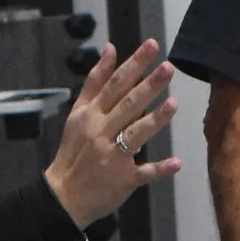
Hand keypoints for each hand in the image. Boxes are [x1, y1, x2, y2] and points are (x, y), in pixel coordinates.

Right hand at [44, 40, 180, 229]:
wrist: (63, 194)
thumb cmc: (74, 150)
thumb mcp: (78, 113)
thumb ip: (95, 81)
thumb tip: (110, 48)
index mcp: (92, 114)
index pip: (115, 84)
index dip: (134, 64)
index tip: (152, 46)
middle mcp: (102, 132)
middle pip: (127, 105)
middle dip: (148, 86)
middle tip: (168, 68)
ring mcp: (113, 157)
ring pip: (135, 135)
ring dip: (154, 120)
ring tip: (173, 103)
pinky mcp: (123, 179)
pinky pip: (143, 173)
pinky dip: (159, 169)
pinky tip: (176, 162)